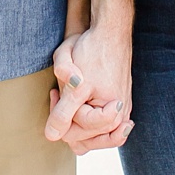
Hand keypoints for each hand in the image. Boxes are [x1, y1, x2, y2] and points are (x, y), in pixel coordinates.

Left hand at [46, 25, 132, 153]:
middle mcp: (121, 117)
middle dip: (67, 119)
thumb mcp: (72, 80)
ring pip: (93, 140)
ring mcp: (123, 114)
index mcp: (110, 112)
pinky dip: (89, 127)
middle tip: (59, 95)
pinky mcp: (122, 110)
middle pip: (83, 139)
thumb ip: (63, 110)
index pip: (74, 132)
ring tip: (69, 101)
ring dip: (77, 124)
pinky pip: (104, 133)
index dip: (58, 111)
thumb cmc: (90, 51)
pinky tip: (80, 107)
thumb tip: (51, 136)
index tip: (54, 92)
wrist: (109, 34)